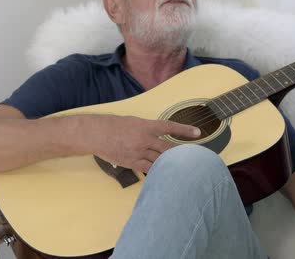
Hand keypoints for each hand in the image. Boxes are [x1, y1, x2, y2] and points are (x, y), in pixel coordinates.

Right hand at [75, 115, 200, 172]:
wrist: (96, 134)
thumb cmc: (113, 125)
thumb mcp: (133, 121)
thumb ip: (147, 128)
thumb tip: (158, 135)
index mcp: (146, 126)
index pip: (170, 127)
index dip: (185, 130)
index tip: (198, 133)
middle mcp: (145, 139)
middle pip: (168, 148)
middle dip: (181, 152)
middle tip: (193, 156)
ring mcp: (139, 152)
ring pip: (160, 160)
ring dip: (171, 163)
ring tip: (182, 167)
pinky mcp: (132, 162)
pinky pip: (149, 169)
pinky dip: (157, 170)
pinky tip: (165, 174)